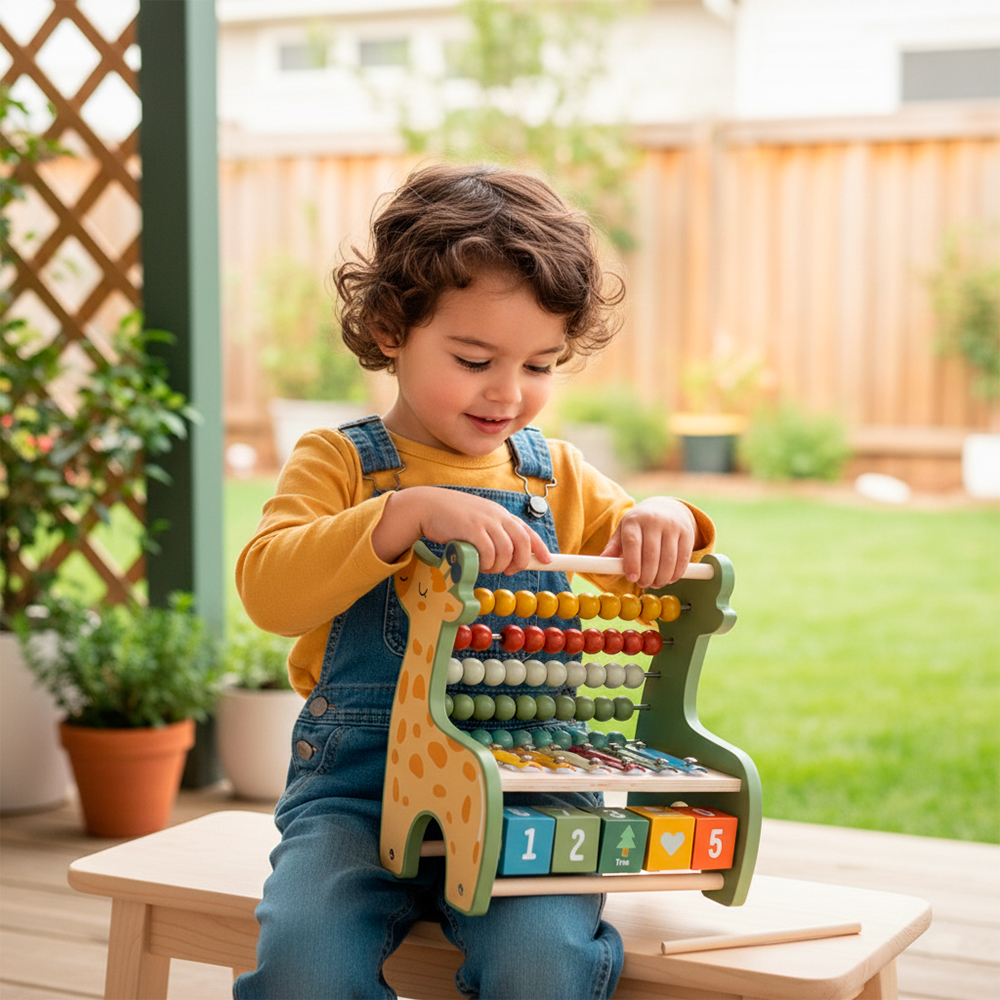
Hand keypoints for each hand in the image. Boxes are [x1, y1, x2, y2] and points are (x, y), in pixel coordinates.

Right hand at [373, 486, 550, 574]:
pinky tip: (475, 563)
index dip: (540, 547)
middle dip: (520, 562)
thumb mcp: (478, 522)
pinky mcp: (472, 529)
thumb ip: (493, 533)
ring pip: (506, 551)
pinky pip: (488, 553)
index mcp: (500, 514)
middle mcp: (497, 515)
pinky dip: (485, 563)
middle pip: (522, 543)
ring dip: (498, 566)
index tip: (547, 561)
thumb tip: (509, 556)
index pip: (527, 530)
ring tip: (485, 567)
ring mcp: (485, 521)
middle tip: (509, 571)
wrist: (427, 506)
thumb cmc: (451, 518)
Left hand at [599, 496, 696, 588]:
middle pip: (651, 553)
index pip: (632, 542)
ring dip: (662, 577)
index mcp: (634, 520)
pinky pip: (683, 558)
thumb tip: (600, 564)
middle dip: (647, 575)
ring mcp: (672, 526)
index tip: (632, 578)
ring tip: (656, 583)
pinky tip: (669, 579)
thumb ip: (613, 548)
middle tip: (643, 584)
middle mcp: (654, 520)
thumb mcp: (623, 531)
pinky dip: (676, 573)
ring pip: (669, 559)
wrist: (666, 508)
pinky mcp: (687, 533)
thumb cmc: (639, 525)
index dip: (632, 562)